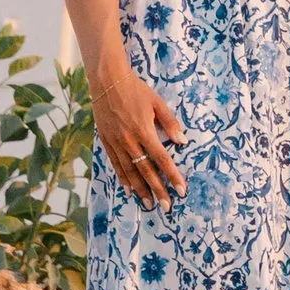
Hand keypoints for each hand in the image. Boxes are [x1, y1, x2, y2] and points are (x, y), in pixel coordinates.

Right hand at [93, 71, 183, 207]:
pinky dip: (123, 178)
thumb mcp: (157, 103)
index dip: (172, 176)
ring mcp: (117, 143)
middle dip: (158, 190)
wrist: (107, 82)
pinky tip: (129, 190)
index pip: (162, 159)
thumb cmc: (136, 90)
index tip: (181, 190)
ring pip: (130, 172)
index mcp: (144, 131)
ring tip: (149, 204)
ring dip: (140, 189)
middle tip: (166, 206)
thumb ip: (170, 123)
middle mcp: (130, 141)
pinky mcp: (107, 142)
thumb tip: (183, 141)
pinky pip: (116, 164)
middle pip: (146, 171)